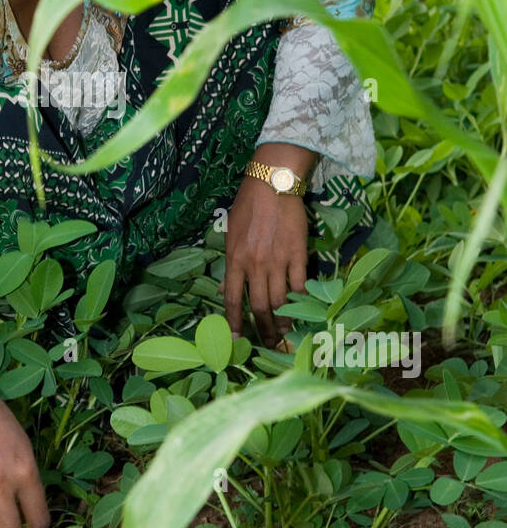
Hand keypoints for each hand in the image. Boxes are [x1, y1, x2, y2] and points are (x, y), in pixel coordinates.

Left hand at [224, 175, 308, 347]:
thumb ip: (231, 265)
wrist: (273, 185)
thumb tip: (226, 289)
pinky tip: (302, 309)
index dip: (235, 322)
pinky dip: (300, 300)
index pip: (233, 299)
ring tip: (285, 331)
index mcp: (235, 260)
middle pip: (258, 306)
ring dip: (283, 320)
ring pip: (280, 301)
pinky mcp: (298, 255)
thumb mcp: (231, 235)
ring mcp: (277, 261)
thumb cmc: (248, 207)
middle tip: (268, 342)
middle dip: (263, 329)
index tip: (237, 338)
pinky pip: (299, 285)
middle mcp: (255, 265)